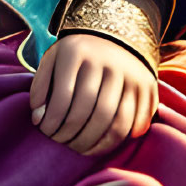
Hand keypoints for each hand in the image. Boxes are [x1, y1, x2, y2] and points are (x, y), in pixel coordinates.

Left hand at [30, 32, 156, 155]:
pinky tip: (100, 144)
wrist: (115, 36)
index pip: (64, 96)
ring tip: (79, 149)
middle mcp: (107, 62)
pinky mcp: (148, 89)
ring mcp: (131, 76)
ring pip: (115, 122)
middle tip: (61, 143)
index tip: (45, 131)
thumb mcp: (52, 60)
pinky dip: (117, 140)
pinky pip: (135, 124)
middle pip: (89, 112)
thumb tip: (38, 119)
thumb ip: (40, 86)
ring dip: (95, 144)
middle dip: (72, 135)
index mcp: (78, 53)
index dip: (52, 120)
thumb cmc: (76, 56)